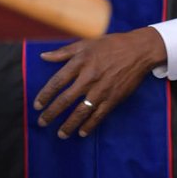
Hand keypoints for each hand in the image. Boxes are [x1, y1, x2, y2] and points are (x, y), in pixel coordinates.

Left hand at [33, 28, 166, 138]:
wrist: (140, 50)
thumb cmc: (112, 44)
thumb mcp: (87, 43)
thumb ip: (64, 51)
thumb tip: (43, 56)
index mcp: (80, 63)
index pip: (57, 82)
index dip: (45, 95)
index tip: (37, 105)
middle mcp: (89, 78)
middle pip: (65, 100)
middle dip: (52, 113)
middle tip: (42, 122)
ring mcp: (102, 89)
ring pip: (81, 111)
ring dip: (69, 124)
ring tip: (60, 134)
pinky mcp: (114, 97)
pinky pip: (99, 114)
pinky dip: (90, 125)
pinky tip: (82, 132)